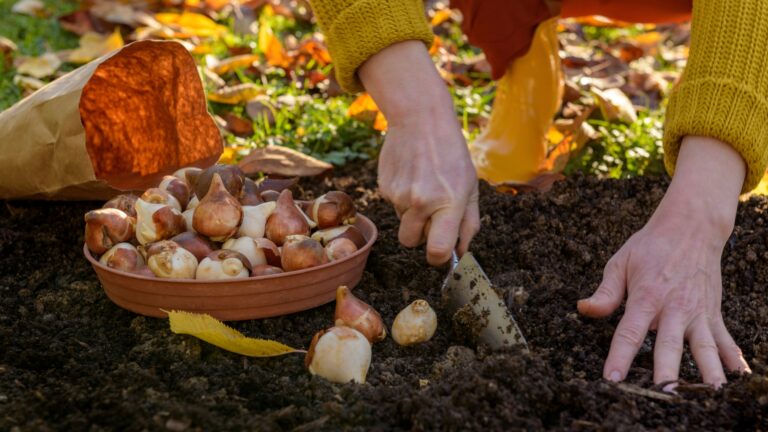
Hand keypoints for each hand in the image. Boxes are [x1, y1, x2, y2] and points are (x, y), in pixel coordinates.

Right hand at [359, 41, 479, 264]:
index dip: (438, 258)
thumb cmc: (451, 153)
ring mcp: (399, 195)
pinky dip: (402, 197)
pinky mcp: (384, 187)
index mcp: (449, 202)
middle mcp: (421, 202)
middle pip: (411, 242)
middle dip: (421, 236)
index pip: (437, 250)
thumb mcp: (471, 186)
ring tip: (423, 185)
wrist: (420, 119)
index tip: (441, 252)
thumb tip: (461, 253)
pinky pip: (393, 206)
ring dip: (412, 214)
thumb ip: (469, 223)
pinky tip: (411, 175)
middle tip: (432, 214)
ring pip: (402, 223)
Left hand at [578, 136, 750, 386]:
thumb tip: (583, 309)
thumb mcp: (621, 263)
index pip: (630, 332)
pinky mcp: (713, 313)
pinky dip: (733, 359)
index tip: (612, 379)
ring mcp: (698, 313)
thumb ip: (605, 292)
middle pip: (669, 346)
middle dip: (667, 372)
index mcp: (647, 297)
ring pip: (703, 348)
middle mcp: (674, 308)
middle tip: (664, 394)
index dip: (619, 356)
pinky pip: (724, 340)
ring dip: (707, 372)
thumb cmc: (650, 247)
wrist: (692, 227)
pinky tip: (740, 379)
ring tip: (711, 394)